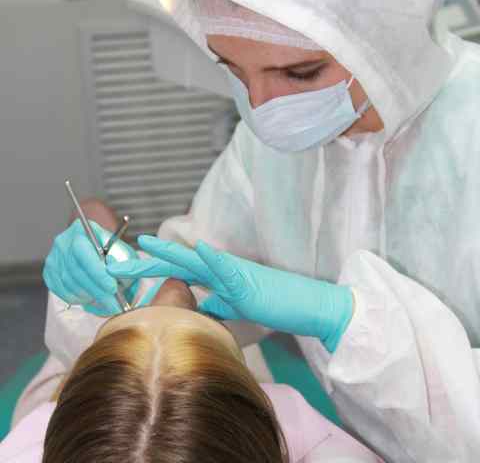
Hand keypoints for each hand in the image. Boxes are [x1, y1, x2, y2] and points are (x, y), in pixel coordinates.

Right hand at [43, 219, 137, 315]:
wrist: (102, 254)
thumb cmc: (116, 254)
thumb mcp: (124, 254)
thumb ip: (120, 262)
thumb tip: (112, 271)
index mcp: (82, 230)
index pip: (84, 252)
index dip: (98, 272)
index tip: (112, 288)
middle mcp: (64, 241)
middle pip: (76, 270)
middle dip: (98, 290)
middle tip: (114, 304)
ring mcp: (54, 257)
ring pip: (69, 282)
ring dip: (89, 295)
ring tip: (106, 302)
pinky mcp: (50, 271)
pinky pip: (61, 290)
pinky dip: (77, 298)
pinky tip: (91, 298)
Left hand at [108, 236, 352, 351]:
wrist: (303, 304)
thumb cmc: (272, 304)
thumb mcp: (235, 306)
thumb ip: (215, 304)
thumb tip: (196, 310)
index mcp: (215, 275)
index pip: (176, 271)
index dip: (150, 269)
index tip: (123, 273)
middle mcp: (219, 269)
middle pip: (177, 263)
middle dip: (146, 263)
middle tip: (114, 265)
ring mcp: (233, 272)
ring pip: (196, 260)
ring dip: (170, 253)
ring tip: (146, 245)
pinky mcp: (248, 281)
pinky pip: (228, 268)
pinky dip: (212, 258)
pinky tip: (198, 249)